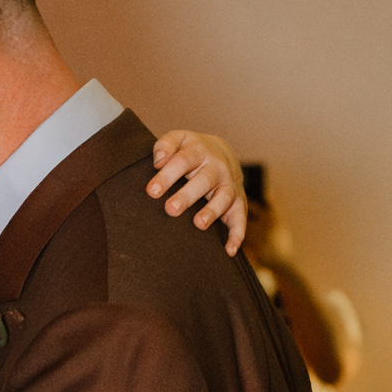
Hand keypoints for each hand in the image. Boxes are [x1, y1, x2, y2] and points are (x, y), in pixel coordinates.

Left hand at [146, 130, 245, 249]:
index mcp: (199, 151)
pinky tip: (228, 251)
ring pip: (224, 197)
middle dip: (188, 195)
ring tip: (198, 224)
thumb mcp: (178, 139)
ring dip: (213, 211)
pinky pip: (240, 219)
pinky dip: (237, 235)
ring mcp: (229, 185)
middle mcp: (217, 167)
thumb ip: (165, 145)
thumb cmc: (191, 150)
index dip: (167, 176)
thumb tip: (157, 161)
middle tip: (171, 209)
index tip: (151, 192)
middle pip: (203, 180)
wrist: (222, 153)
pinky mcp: (239, 202)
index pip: (182, 161)